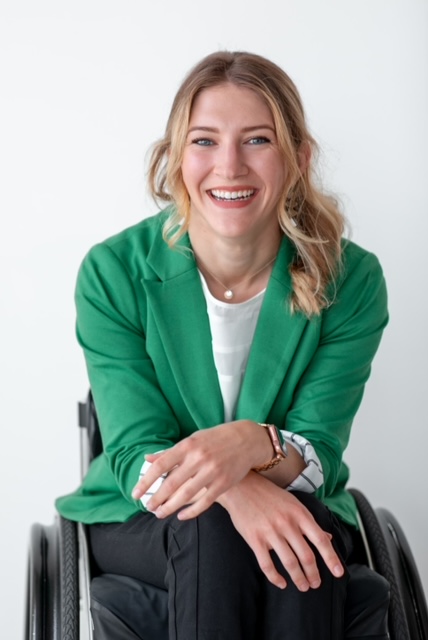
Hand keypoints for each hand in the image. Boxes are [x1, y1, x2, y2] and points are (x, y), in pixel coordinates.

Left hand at [132, 420, 269, 518]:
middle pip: (171, 483)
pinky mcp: (224, 483)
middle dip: (157, 498)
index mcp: (188, 445)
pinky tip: (181, 516)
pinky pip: (204, 502)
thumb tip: (148, 459)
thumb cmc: (215, 439)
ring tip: (160, 514)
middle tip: (148, 508)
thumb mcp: (192, 440)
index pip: (161, 465)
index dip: (146, 481)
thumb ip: (170, 452)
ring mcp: (212, 471)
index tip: (136, 493)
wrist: (246, 439)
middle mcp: (199, 458)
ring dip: (170, 507)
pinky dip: (191, 511)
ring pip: (186, 495)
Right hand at [218, 472, 343, 590]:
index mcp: (299, 513)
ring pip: (290, 563)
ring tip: (303, 586)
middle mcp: (287, 523)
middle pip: (306, 556)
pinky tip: (281, 583)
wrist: (241, 486)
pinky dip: (275, 578)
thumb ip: (309, 522)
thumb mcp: (293, 503)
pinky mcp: (254, 539)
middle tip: (316, 584)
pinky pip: (267, 565)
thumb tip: (327, 537)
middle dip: (314, 574)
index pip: (320, 540)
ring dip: (298, 579)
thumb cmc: (269, 495)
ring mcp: (270, 531)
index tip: (339, 573)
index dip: (331, 559)